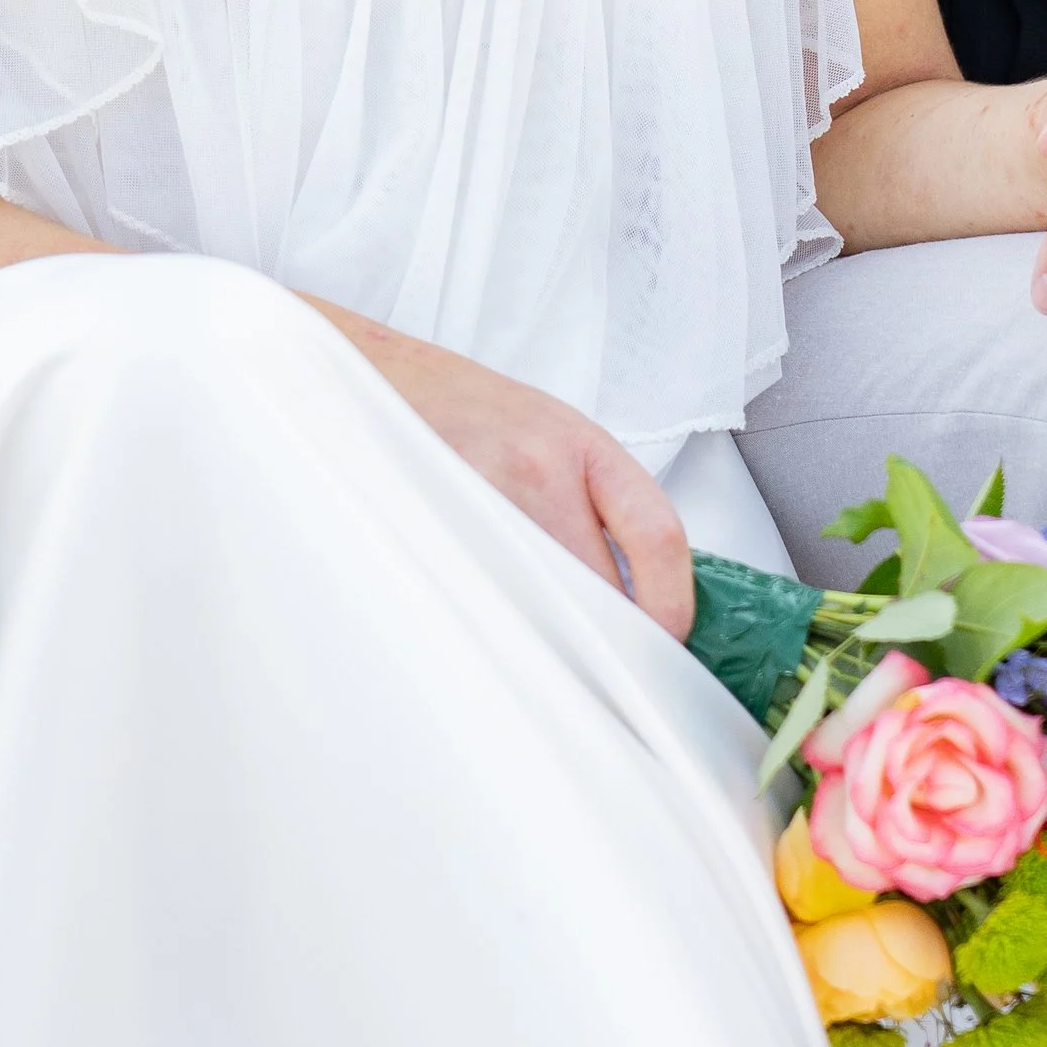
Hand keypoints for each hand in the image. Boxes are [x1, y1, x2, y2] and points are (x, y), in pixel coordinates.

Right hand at [306, 296, 692, 638]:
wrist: (372, 374)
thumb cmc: (463, 411)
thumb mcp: (551, 434)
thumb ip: (599, 504)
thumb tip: (643, 599)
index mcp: (580, 444)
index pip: (657, 534)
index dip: (674, 604)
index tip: (672, 641)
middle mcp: (536, 468)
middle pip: (598, 590)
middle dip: (608, 641)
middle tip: (608, 671)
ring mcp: (481, 500)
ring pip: (540, 608)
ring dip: (548, 641)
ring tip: (543, 654)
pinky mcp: (433, 530)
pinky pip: (481, 603)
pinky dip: (493, 626)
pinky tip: (486, 626)